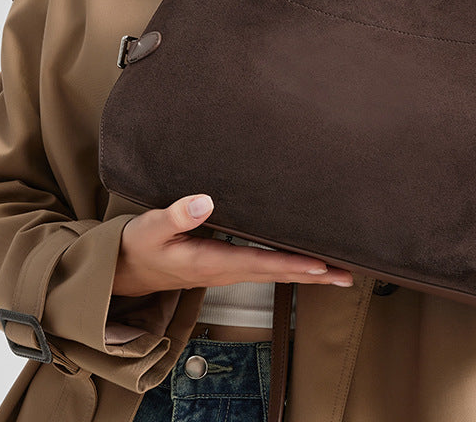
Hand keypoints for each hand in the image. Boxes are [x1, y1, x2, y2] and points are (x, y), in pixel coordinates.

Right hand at [111, 194, 354, 296]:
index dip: (291, 265)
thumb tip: (205, 201)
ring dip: (307, 274)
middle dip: (313, 275)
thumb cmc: (140, 245)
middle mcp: (225, 272)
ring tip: (338, 273)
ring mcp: (227, 272)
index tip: (321, 265)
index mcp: (210, 263)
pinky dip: (289, 268)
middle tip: (348, 276)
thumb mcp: (151, 228)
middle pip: (277, 274)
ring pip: (274, 274)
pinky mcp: (225, 267)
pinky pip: (265, 269)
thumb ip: (177, 214)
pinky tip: (304, 264)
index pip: (259, 265)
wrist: (126, 269)